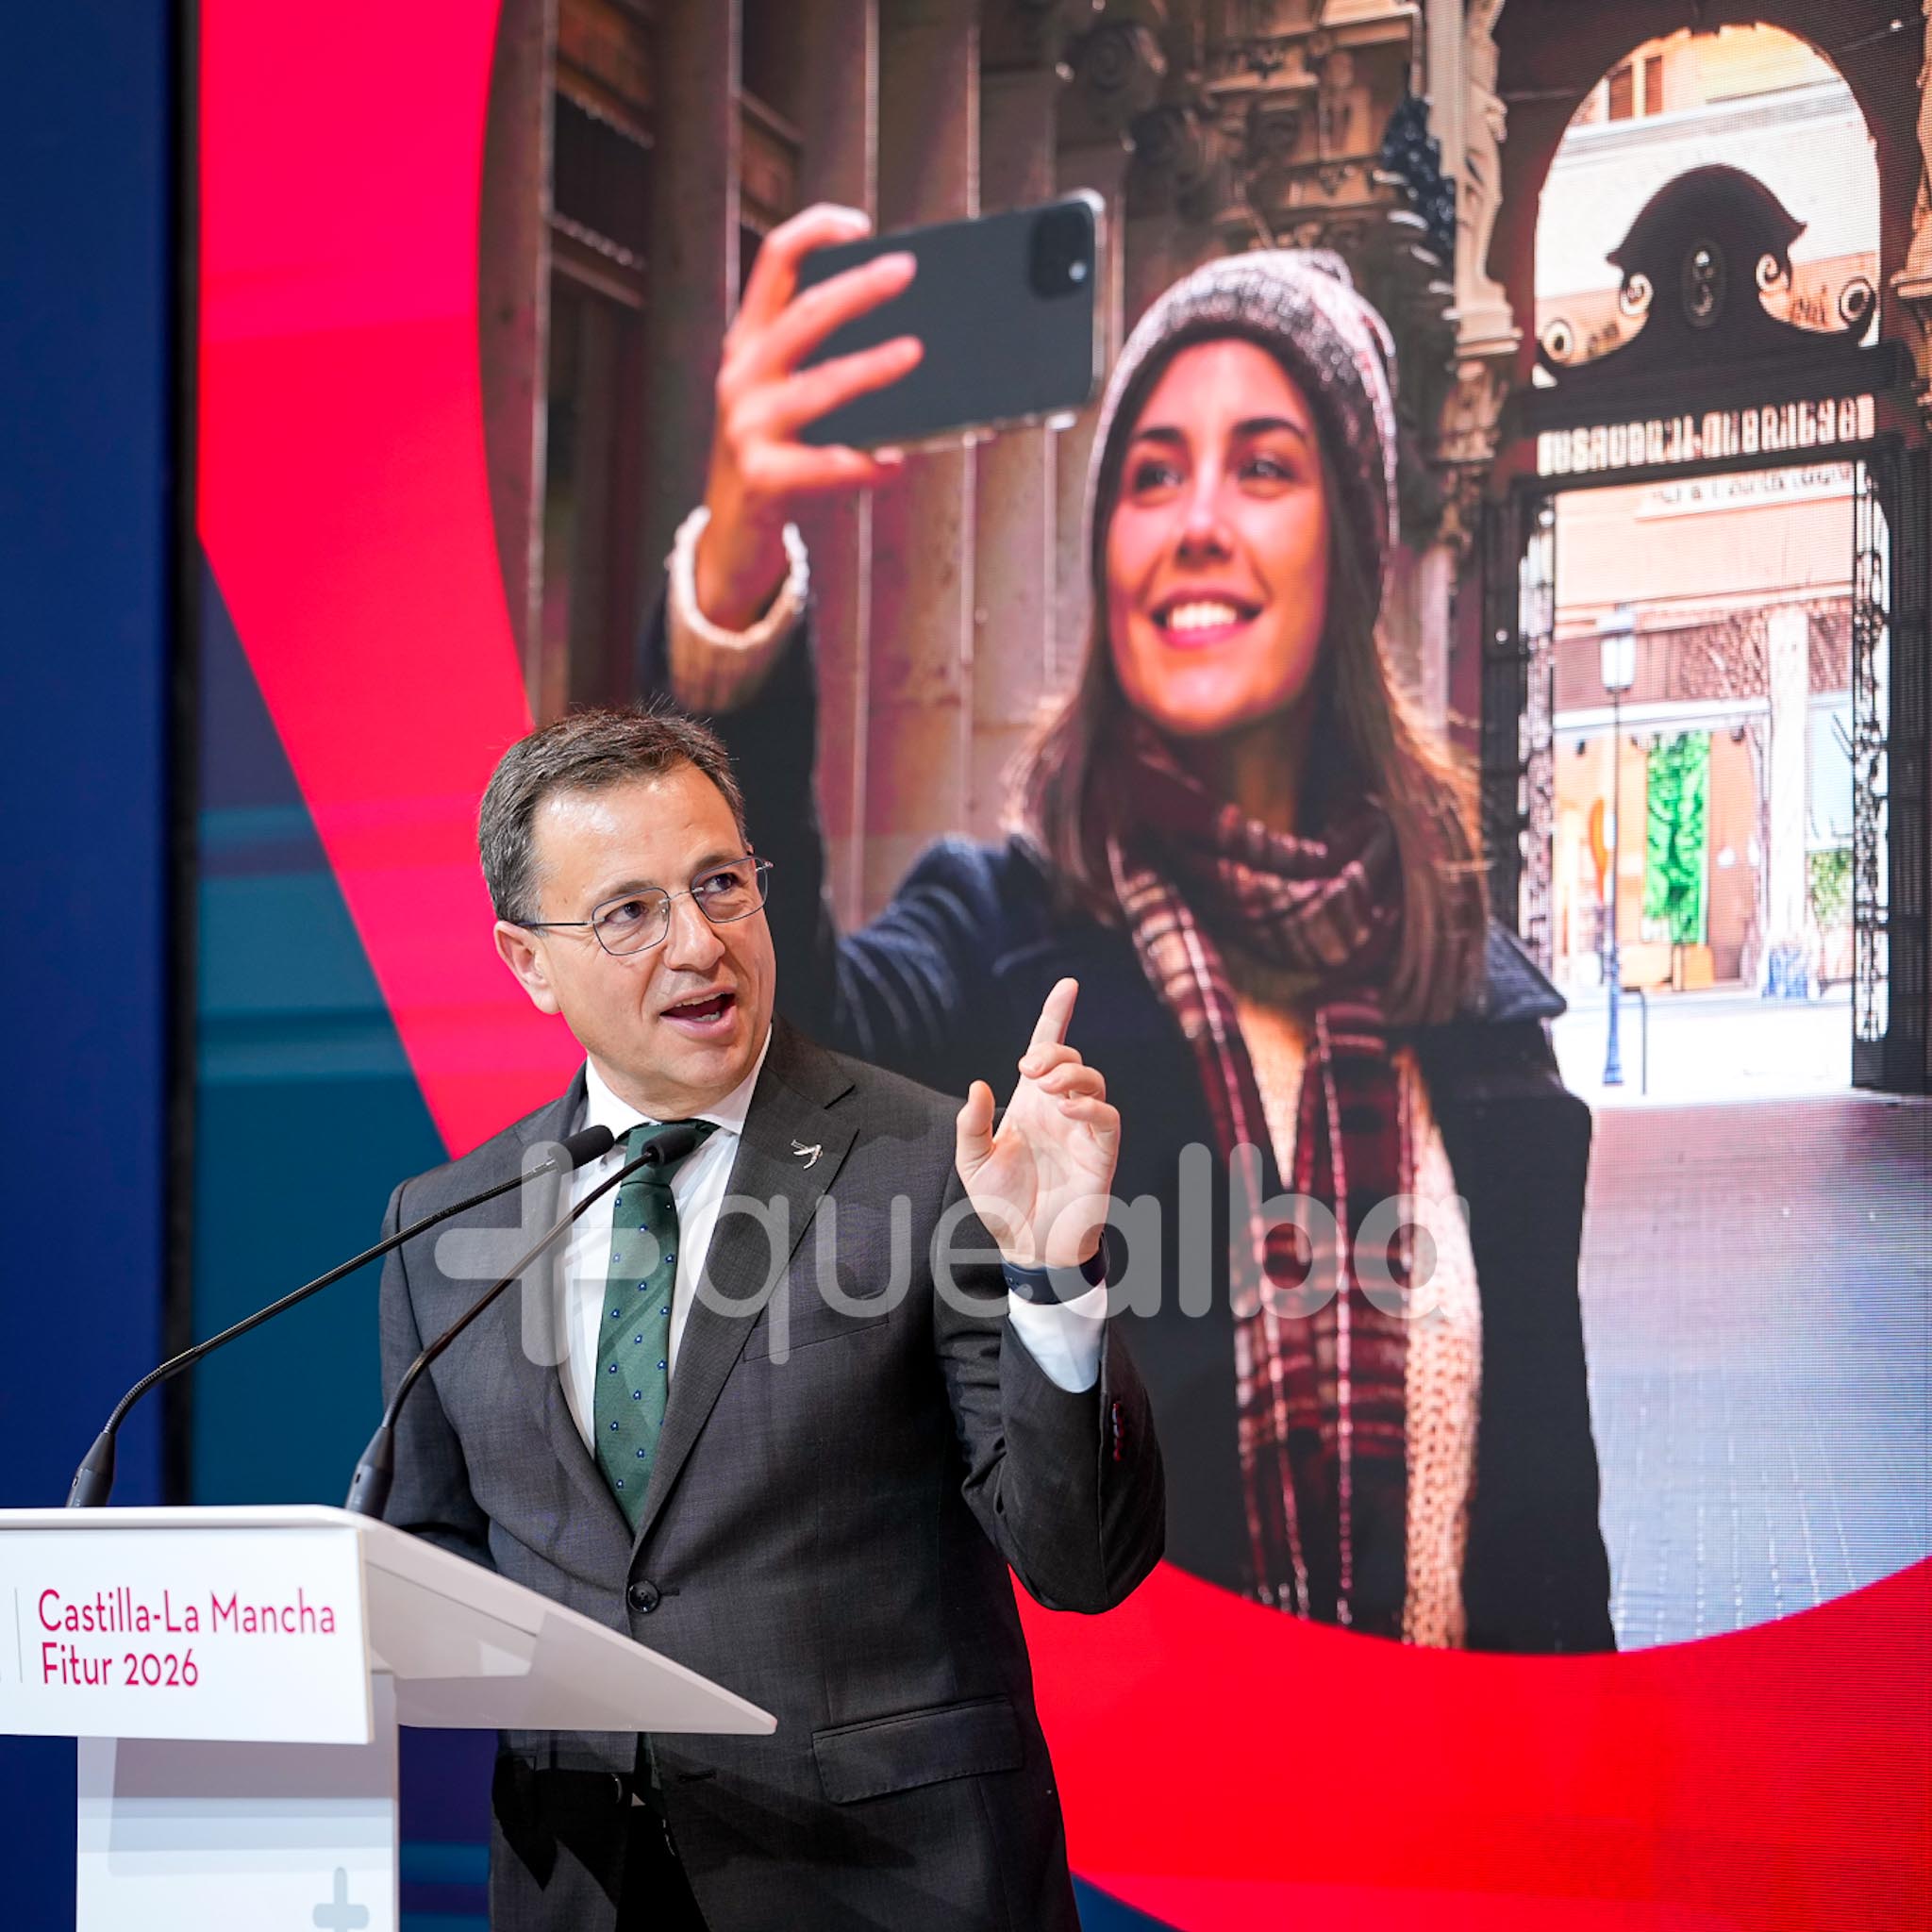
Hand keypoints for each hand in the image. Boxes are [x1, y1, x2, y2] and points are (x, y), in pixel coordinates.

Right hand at [696, 203, 923, 629]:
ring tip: (915, 353)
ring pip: (819, 386)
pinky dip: (867, 465)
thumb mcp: (784, 403)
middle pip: (804, 315)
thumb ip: (825, 367)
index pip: (774, 265)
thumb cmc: (774, 462)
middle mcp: (742, 377)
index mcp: (749, 345)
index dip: (814, 233)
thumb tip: (912, 341)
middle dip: (857, 288)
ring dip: (871, 368)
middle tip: (906, 270)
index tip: (859, 223)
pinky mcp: (761, 479)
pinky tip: (896, 463)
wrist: (729, 543)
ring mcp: (747, 428)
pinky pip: (825, 466)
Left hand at [954, 979, 1119, 1270]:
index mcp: (1030, 1104)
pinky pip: (1106, 1116)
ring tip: (1047, 1090)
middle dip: (1053, 1051)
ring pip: (1093, 1080)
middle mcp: (1059, 1110)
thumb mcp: (972, 1162)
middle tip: (1029, 1071)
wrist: (1029, 1247)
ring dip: (1071, 1074)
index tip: (1068, 985)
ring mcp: (1082, 1130)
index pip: (1045, 1049)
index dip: (1056, 1015)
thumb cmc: (1002, 1205)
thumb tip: (979, 1084)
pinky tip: (1066, 1110)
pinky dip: (1089, 1105)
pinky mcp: (1100, 1153)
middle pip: (1069, 1059)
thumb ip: (971, 1124)